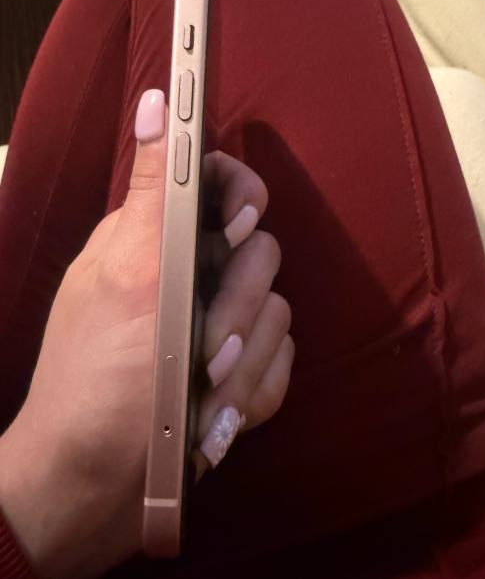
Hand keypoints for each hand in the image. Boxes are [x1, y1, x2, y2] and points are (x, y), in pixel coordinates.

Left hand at [0, 90, 293, 578]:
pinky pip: (282, 364)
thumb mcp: (127, 277)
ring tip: (203, 398)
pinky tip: (216, 420)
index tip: (233, 233)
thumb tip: (155, 98)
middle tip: (204, 353)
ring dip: (245, 365)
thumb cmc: (102, 383)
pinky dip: (253, 395)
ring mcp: (222, 324)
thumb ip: (154, 190)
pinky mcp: (244, 369)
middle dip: (238, 311)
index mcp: (160, 241)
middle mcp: (195, 275)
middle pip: (263, 255)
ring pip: (278, 316)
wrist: (102, 487)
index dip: (241, 199)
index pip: (222, 184)